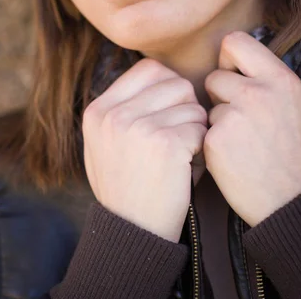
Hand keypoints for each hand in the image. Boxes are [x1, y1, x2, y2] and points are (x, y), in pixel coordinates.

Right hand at [82, 58, 207, 241]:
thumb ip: (123, 108)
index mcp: (98, 110)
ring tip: (184, 153)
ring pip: (192, 105)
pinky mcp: (165, 144)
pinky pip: (201, 128)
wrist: (133, 233)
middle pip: (176, 83)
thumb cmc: (126, 186)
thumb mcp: (105, 144)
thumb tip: (160, 75)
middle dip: (187, 108)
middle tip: (182, 134)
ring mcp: (137, 127)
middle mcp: (114, 114)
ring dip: (196, 128)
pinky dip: (202, 147)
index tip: (172, 109)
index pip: (149, 68)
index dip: (169, 85)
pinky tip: (188, 165)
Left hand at [204, 31, 300, 226]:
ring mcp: (234, 117)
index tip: (234, 75)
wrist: (295, 201)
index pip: (235, 41)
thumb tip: (235, 61)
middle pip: (215, 76)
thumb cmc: (296, 152)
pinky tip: (234, 157)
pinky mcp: (215, 140)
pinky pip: (203, 130)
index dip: (229, 59)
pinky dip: (213, 143)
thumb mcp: (293, 103)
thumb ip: (265, 79)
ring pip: (208, 105)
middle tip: (239, 117)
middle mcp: (257, 93)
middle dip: (221, 94)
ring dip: (218, 120)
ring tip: (242, 142)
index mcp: (280, 79)